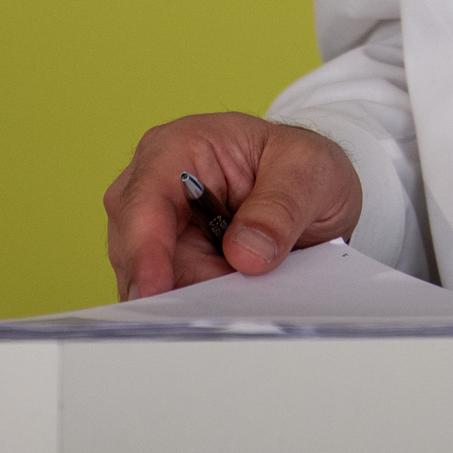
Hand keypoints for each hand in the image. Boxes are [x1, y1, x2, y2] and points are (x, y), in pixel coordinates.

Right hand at [103, 113, 363, 299]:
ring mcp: (157, 226)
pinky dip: (198, 305)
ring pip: (150, 280)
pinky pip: (169, 295)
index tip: (156, 291)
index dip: (146, 251)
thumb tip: (244, 252)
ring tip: (244, 293)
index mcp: (177, 147)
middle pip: (138, 251)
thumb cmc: (300, 165)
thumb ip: (279, 208)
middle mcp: (154, 186)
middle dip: (180, 285)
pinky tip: (230, 301)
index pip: (144, 202)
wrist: (314, 187)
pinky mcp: (167, 260)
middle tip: (231, 305)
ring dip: (194, 297)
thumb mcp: (308, 170)